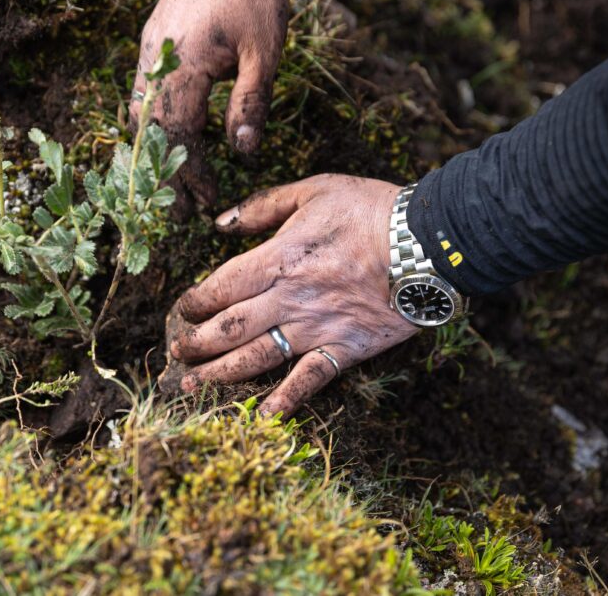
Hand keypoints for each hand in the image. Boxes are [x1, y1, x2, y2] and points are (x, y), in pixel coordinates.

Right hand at [130, 0, 288, 204]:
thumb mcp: (263, 52)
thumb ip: (250, 103)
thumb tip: (243, 153)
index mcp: (181, 68)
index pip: (178, 137)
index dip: (190, 175)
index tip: (207, 201)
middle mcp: (155, 63)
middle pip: (150, 135)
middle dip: (164, 176)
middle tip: (180, 211)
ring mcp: (149, 52)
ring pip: (140, 117)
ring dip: (155, 154)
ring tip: (170, 185)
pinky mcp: (153, 43)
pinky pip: (143, 95)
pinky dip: (153, 126)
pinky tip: (167, 142)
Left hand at [169, 174, 421, 415]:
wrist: (429, 242)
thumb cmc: (371, 209)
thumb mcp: (314, 190)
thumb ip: (263, 205)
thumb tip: (220, 222)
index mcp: (279, 258)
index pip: (221, 287)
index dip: (195, 302)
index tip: (183, 310)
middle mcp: (291, 298)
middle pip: (230, 328)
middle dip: (196, 344)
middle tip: (177, 354)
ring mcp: (318, 328)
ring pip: (257, 357)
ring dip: (221, 375)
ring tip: (193, 386)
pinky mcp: (346, 349)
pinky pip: (310, 380)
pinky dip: (285, 402)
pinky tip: (261, 417)